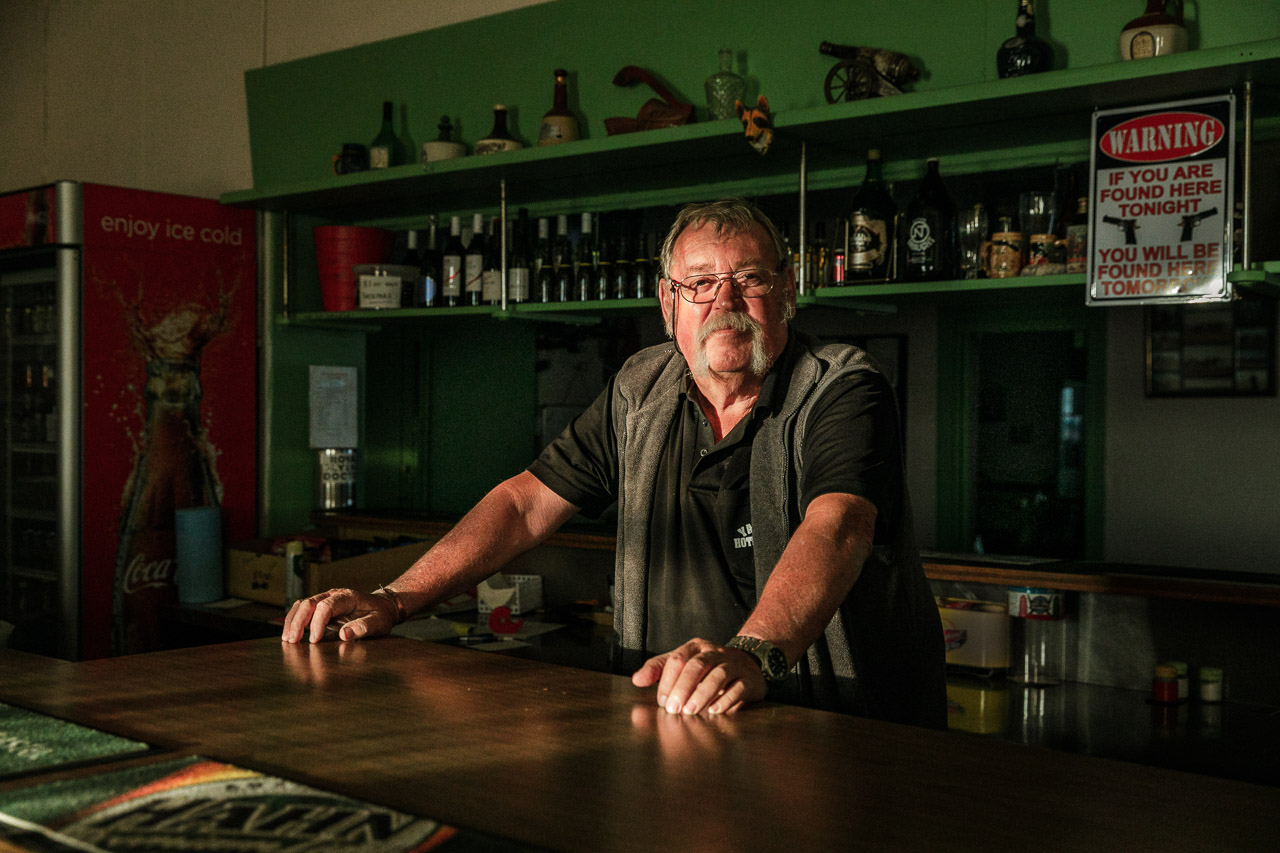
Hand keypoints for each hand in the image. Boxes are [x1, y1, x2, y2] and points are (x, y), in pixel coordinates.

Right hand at [280, 588, 396, 643]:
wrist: (382, 606)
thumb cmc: (380, 615)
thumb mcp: (379, 622)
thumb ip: (364, 627)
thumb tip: (344, 634)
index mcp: (348, 597)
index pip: (326, 606)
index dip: (318, 622)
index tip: (315, 640)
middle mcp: (333, 594)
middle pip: (309, 603)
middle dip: (299, 622)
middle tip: (292, 641)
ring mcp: (325, 599)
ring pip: (302, 605)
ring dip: (292, 621)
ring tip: (287, 639)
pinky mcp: (320, 606)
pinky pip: (302, 610)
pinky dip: (293, 621)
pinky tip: (289, 634)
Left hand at [631, 638, 766, 715]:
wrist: (748, 664)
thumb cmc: (708, 667)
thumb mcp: (683, 663)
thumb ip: (658, 669)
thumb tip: (637, 680)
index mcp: (696, 647)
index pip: (678, 659)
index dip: (668, 681)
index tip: (662, 701)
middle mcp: (715, 653)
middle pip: (697, 665)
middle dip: (683, 688)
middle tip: (673, 709)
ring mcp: (734, 665)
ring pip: (718, 675)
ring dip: (703, 694)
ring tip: (691, 711)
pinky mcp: (749, 680)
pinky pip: (739, 688)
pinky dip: (727, 699)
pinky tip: (715, 711)